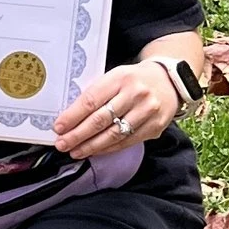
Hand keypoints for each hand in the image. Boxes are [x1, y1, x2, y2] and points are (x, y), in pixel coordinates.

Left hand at [54, 58, 177, 158]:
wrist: (169, 81)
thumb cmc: (134, 80)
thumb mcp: (115, 77)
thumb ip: (97, 93)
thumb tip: (70, 117)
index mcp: (120, 77)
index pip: (91, 100)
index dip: (72, 116)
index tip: (58, 127)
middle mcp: (135, 94)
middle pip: (100, 120)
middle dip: (78, 135)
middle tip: (62, 144)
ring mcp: (147, 112)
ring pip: (113, 134)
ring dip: (91, 146)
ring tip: (75, 151)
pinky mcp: (155, 127)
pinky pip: (127, 142)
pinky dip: (108, 149)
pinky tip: (95, 151)